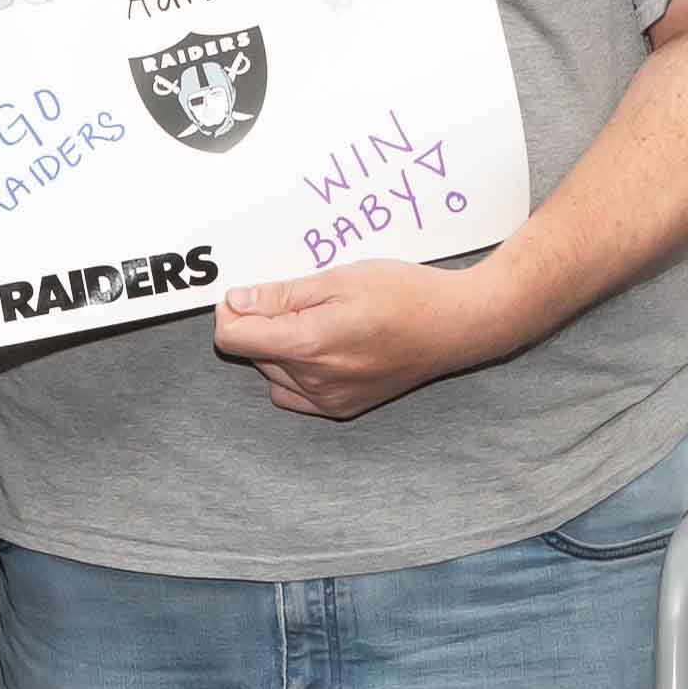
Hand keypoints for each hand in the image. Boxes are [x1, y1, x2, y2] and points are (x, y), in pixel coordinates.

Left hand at [212, 260, 522, 420]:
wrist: (456, 325)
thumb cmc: (403, 294)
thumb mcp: (337, 278)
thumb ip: (280, 295)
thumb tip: (234, 302)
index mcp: (309, 345)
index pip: (232, 338)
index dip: (232, 310)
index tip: (251, 293)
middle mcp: (315, 381)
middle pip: (252, 353)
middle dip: (262, 325)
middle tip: (304, 301)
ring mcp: (329, 400)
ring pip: (271, 373)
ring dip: (279, 348)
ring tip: (321, 322)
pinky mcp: (341, 409)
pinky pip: (292, 394)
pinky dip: (294, 371)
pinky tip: (325, 348)